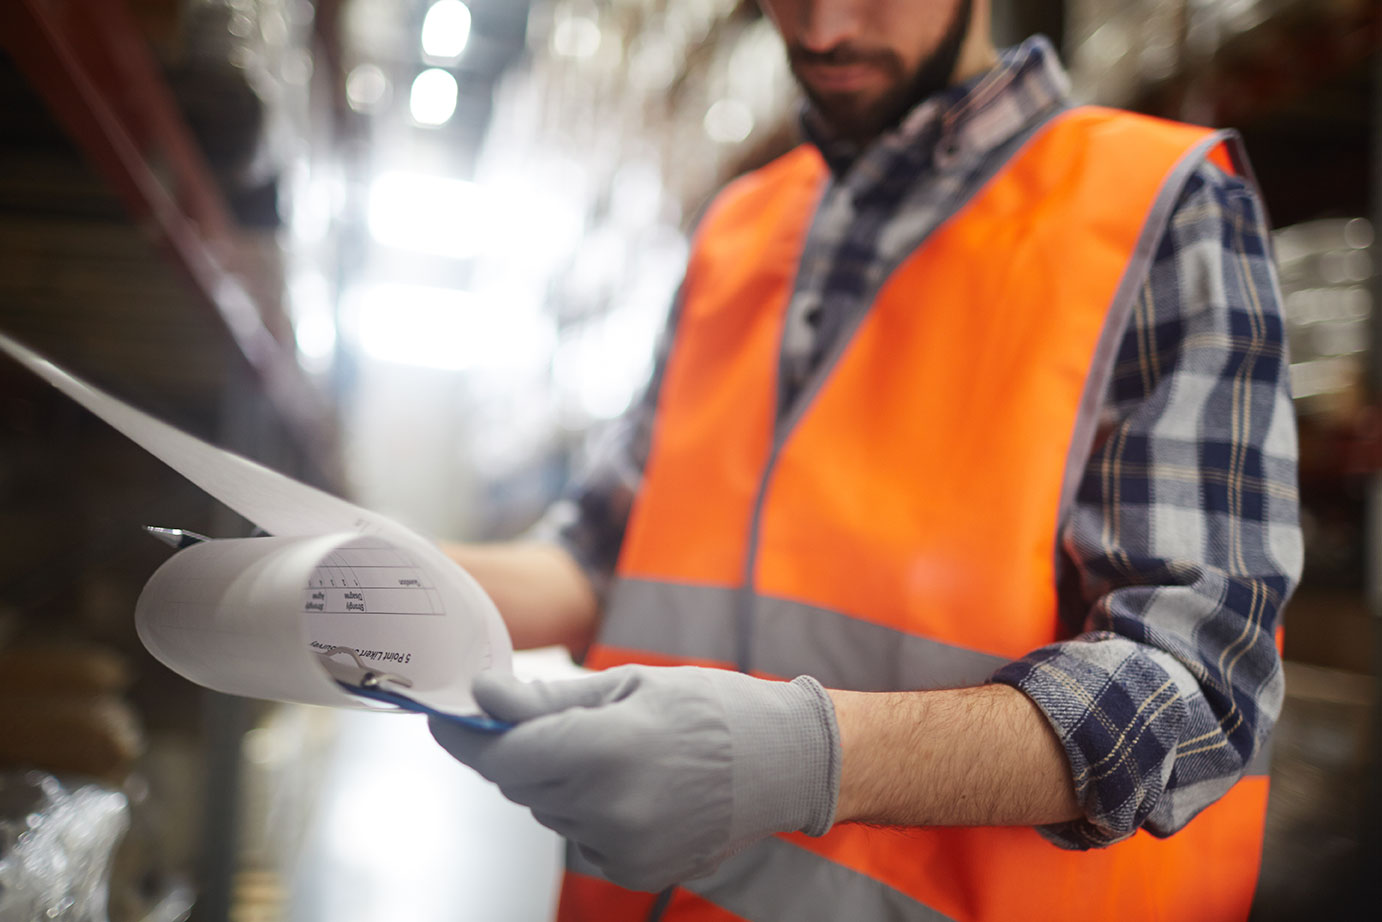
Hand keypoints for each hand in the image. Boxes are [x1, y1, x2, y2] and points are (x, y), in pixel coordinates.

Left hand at [429, 665, 840, 891]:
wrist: (784, 760)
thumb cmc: (710, 709)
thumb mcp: (627, 684)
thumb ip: (545, 700)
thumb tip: (482, 697)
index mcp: (604, 747)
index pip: (502, 755)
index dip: (465, 737)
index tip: (445, 718)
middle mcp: (608, 806)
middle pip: (521, 783)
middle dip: (524, 750)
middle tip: (562, 720)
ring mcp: (622, 847)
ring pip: (549, 810)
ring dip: (560, 781)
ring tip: (620, 752)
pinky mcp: (634, 872)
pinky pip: (580, 837)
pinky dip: (589, 811)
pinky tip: (635, 787)